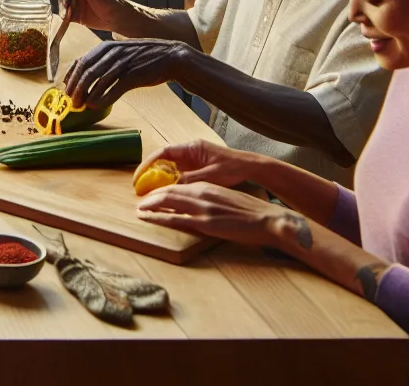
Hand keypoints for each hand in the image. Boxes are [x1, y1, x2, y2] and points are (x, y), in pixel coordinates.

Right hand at [57, 0, 128, 31]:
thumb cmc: (111, 2)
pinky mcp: (74, 15)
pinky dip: (63, 17)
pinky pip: (65, 15)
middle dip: (62, 0)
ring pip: (62, 4)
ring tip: (65, 16)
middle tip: (66, 9)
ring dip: (62, 9)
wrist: (117, 19)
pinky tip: (65, 20)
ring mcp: (75, 3)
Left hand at [63, 39, 189, 108]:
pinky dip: (103, 98)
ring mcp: (123, 64)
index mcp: (106, 47)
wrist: (170, 57)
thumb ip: (102, 61)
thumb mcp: (120, 53)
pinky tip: (96, 106)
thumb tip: (84, 76)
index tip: (66, 89)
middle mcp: (112, 54)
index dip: (71, 77)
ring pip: (98, 81)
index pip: (81, 62)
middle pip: (86, 72)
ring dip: (87, 95)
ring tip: (81, 106)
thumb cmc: (142, 57)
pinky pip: (114, 89)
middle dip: (76, 88)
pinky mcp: (133, 75)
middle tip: (71, 102)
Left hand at [136, 181, 300, 248]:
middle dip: (150, 196)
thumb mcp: (227, 198)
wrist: (269, 219)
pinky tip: (146, 218)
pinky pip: (174, 219)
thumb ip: (209, 198)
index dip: (162, 190)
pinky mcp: (205, 224)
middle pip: (168, 191)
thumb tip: (197, 204)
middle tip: (140, 201)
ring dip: (149, 205)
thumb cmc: (252, 212)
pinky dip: (157, 217)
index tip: (152, 195)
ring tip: (139, 209)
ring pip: (166, 202)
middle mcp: (201, 194)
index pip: (177, 185)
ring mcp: (202, 209)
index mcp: (208, 187)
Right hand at [138, 139, 258, 189]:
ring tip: (150, 192)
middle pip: (164, 160)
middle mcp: (190, 151)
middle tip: (140, 187)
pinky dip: (172, 181)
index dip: (148, 163)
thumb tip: (170, 187)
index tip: (139, 176)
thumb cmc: (233, 168)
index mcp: (192, 148)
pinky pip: (180, 173)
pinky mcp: (198, 167)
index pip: (163, 152)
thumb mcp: (210, 176)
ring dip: (160, 178)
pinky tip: (168, 192)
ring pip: (171, 167)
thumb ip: (189, 180)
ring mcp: (194, 159)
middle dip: (151, 172)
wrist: (251, 167)